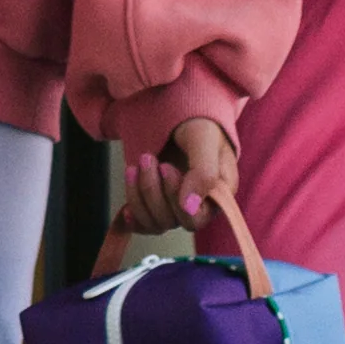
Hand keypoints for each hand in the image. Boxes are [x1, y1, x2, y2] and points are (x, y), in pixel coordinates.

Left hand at [119, 115, 238, 235]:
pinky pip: (145, 223)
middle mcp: (199, 207)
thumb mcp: (204, 140)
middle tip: (147, 158)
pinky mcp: (159, 207)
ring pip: (155, 222)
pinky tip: (126, 207)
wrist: (181, 119)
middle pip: (172, 220)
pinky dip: (134, 215)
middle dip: (153, 190)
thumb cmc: (199, 126)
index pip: (196, 217)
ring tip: (134, 167)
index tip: (165, 166)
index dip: (175, 196)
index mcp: (218, 194)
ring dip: (139, 196)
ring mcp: (178, 209)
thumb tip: (188, 207)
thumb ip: (203, 172)